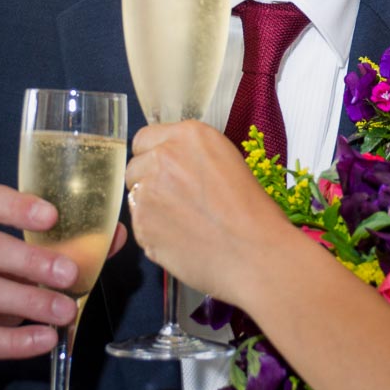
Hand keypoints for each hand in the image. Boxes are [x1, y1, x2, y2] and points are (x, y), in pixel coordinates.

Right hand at [0, 183, 127, 389]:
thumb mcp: (12, 266)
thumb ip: (56, 247)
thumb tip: (112, 236)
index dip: (16, 206)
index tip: (53, 216)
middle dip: (33, 260)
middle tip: (71, 274)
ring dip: (32, 301)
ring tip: (66, 312)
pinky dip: (16, 340)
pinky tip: (45, 339)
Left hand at [124, 121, 292, 306]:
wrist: (256, 254)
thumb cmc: (254, 213)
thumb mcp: (229, 162)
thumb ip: (192, 156)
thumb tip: (173, 166)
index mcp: (189, 136)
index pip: (146, 138)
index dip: (154, 156)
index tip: (166, 171)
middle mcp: (163, 157)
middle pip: (135, 166)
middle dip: (148, 181)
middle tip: (175, 201)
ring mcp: (148, 191)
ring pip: (134, 196)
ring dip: (150, 207)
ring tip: (183, 224)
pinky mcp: (141, 224)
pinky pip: (138, 225)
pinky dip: (153, 233)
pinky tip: (181, 240)